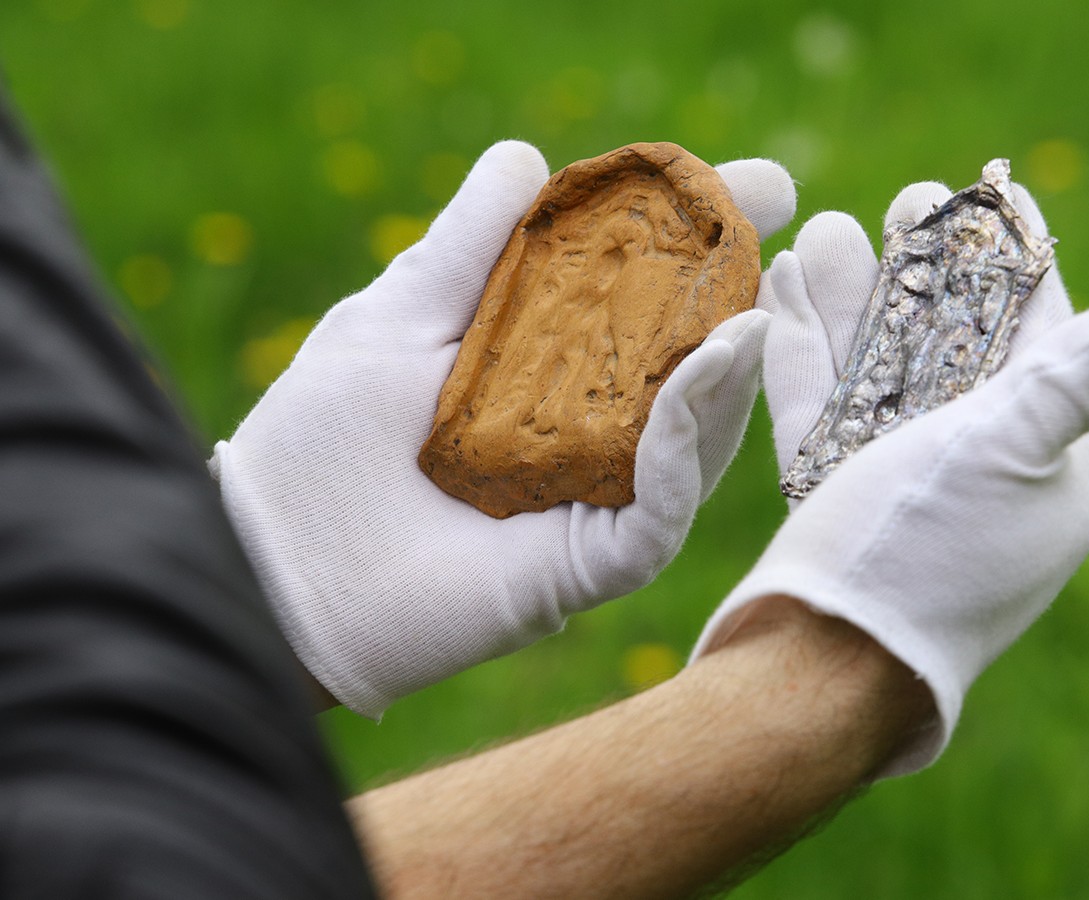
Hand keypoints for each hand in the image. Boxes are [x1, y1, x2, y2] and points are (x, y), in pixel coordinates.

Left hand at [211, 141, 795, 715]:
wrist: (268, 565)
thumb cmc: (318, 444)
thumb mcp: (398, 319)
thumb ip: (467, 248)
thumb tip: (528, 155)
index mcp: (548, 377)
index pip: (643, 303)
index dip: (700, 244)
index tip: (754, 186)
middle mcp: (588, 439)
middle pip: (690, 365)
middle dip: (741, 289)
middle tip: (777, 217)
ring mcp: (595, 503)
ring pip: (697, 435)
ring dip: (731, 361)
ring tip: (753, 294)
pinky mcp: (590, 565)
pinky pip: (661, 505)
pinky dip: (689, 438)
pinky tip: (705, 366)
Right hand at [693, 180, 1088, 774]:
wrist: (812, 675)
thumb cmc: (919, 558)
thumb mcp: (1009, 454)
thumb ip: (1083, 381)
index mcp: (1050, 471)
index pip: (1045, 341)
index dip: (1011, 262)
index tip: (987, 193)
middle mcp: (986, 480)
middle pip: (957, 347)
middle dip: (927, 270)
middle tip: (906, 200)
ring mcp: (908, 496)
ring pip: (882, 372)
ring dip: (855, 299)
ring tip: (825, 229)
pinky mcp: (839, 508)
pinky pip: (827, 413)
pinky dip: (808, 356)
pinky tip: (781, 297)